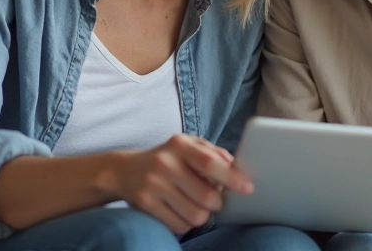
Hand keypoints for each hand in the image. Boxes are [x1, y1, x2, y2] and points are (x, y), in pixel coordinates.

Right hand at [113, 134, 253, 233]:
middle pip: (206, 196)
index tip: (248, 188)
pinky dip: (186, 223)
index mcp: (180, 145)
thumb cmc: (167, 158)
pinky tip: (181, 211)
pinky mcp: (145, 204)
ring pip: (195, 215)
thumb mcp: (188, 146)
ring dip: (203, 215)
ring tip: (197, 205)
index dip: (232, 178)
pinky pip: (179, 225)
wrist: (123, 170)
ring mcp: (153, 185)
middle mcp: (165, 163)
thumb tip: (235, 167)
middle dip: (218, 203)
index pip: (209, 163)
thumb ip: (213, 153)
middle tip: (216, 199)